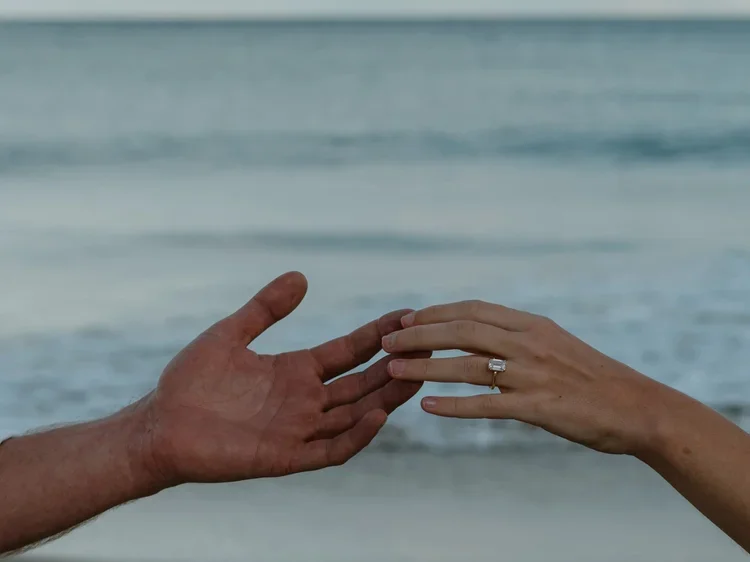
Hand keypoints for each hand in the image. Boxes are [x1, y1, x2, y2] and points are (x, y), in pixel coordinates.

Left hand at [138, 272, 422, 485]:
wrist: (159, 425)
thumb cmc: (190, 381)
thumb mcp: (230, 334)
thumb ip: (265, 308)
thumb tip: (302, 276)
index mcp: (295, 371)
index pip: (347, 352)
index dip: (376, 335)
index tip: (404, 315)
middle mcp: (304, 400)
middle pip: (361, 383)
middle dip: (394, 365)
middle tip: (427, 344)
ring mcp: (298, 429)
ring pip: (355, 414)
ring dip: (386, 397)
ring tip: (415, 374)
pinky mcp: (286, 456)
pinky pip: (331, 449)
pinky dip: (356, 435)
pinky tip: (377, 414)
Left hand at [382, 300, 671, 455]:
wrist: (638, 407)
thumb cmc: (593, 377)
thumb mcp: (555, 344)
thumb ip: (516, 338)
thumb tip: (474, 335)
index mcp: (532, 325)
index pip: (474, 310)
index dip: (437, 312)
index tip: (408, 318)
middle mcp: (530, 343)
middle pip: (463, 331)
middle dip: (420, 334)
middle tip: (388, 340)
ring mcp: (533, 374)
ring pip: (468, 365)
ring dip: (426, 366)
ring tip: (393, 369)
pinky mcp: (539, 407)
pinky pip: (487, 405)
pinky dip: (454, 405)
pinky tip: (428, 406)